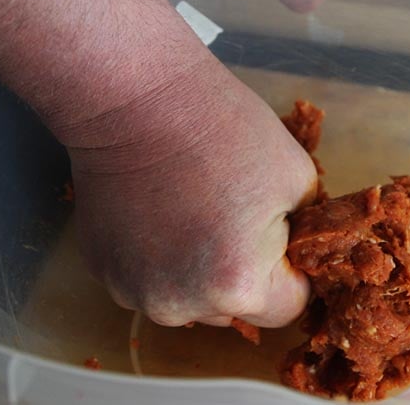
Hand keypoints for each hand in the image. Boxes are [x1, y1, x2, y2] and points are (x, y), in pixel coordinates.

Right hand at [65, 50, 316, 326]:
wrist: (139, 99)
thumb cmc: (225, 132)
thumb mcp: (298, 179)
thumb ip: (306, 232)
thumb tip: (297, 253)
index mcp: (237, 286)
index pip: (288, 307)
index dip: (292, 272)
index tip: (281, 238)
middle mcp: (181, 305)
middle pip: (234, 309)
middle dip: (245, 273)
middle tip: (235, 217)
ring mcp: (134, 292)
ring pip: (190, 298)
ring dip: (199, 272)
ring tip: (193, 212)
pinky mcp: (102, 272)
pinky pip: (150, 280)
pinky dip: (159, 259)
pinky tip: (157, 213)